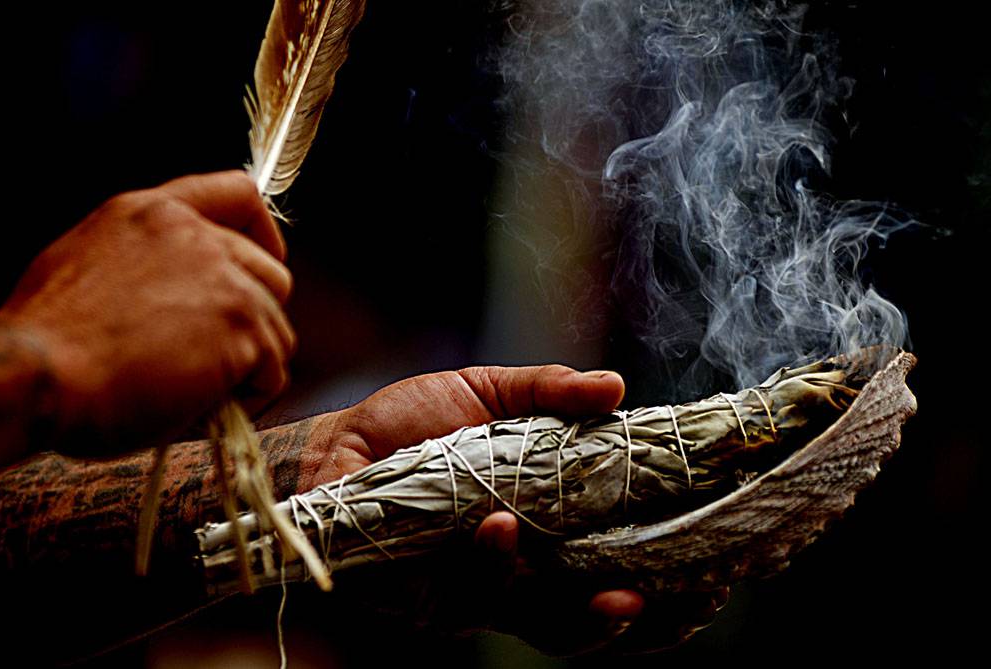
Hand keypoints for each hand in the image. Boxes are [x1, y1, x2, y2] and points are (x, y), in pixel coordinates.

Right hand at [0, 171, 294, 455]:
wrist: (35, 375)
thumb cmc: (48, 342)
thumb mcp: (85, 264)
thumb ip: (145, 262)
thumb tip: (175, 295)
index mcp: (153, 215)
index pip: (238, 195)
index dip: (263, 234)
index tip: (264, 261)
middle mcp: (196, 238)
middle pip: (272, 275)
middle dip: (254, 320)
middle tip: (215, 356)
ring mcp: (226, 280)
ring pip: (277, 329)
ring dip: (250, 366)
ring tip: (200, 391)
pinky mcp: (243, 327)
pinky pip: (275, 371)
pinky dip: (252, 397)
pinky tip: (209, 406)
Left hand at [304, 364, 720, 652]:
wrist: (337, 443)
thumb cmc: (414, 422)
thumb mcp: (487, 392)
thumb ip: (549, 393)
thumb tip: (618, 388)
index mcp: (541, 527)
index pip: (605, 568)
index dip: (652, 583)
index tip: (700, 578)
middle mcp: (512, 572)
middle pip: (575, 619)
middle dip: (612, 621)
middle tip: (644, 603)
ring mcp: (468, 592)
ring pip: (527, 620)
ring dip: (557, 601)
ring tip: (562, 560)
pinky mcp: (422, 600)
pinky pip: (466, 600)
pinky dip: (489, 567)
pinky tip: (496, 529)